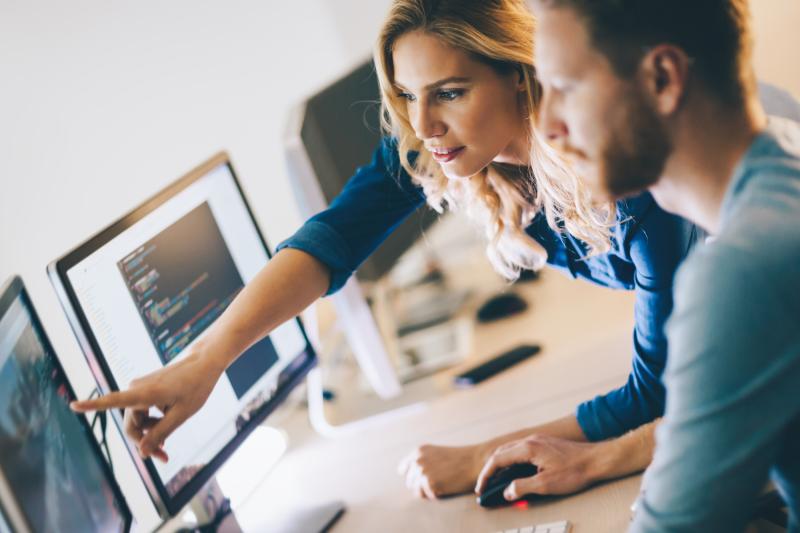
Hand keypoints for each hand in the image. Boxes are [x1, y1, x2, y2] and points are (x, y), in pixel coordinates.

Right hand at [70, 351, 223, 461]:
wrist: (204, 362)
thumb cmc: (196, 386)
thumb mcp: (182, 414)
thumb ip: (161, 433)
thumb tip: (141, 453)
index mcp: (145, 393)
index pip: (113, 400)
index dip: (92, 405)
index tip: (72, 404)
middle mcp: (137, 389)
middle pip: (131, 424)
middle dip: (144, 442)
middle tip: (163, 457)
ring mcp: (141, 388)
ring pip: (138, 420)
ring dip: (150, 433)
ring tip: (167, 446)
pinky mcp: (146, 389)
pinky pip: (143, 411)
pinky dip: (153, 422)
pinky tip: (166, 428)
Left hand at [398, 442, 492, 498]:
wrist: (476, 461)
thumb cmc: (458, 459)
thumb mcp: (436, 454)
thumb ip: (422, 461)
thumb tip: (408, 476)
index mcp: (418, 451)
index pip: (403, 469)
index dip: (413, 476)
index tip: (423, 478)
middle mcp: (417, 460)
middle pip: (409, 482)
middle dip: (421, 484)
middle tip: (438, 481)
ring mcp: (422, 472)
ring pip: (416, 491)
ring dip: (427, 491)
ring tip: (442, 484)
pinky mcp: (430, 483)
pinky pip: (426, 496)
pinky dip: (435, 495)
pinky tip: (446, 487)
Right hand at [475, 434, 601, 500]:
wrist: (597, 460)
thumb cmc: (575, 471)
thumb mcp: (546, 484)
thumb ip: (523, 487)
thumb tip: (508, 492)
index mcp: (528, 448)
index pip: (498, 460)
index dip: (486, 475)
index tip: (481, 488)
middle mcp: (530, 441)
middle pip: (501, 453)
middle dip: (490, 469)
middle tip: (485, 485)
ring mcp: (538, 441)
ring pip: (511, 451)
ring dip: (501, 465)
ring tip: (497, 480)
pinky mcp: (545, 445)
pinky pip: (521, 451)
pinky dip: (512, 462)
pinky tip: (516, 472)